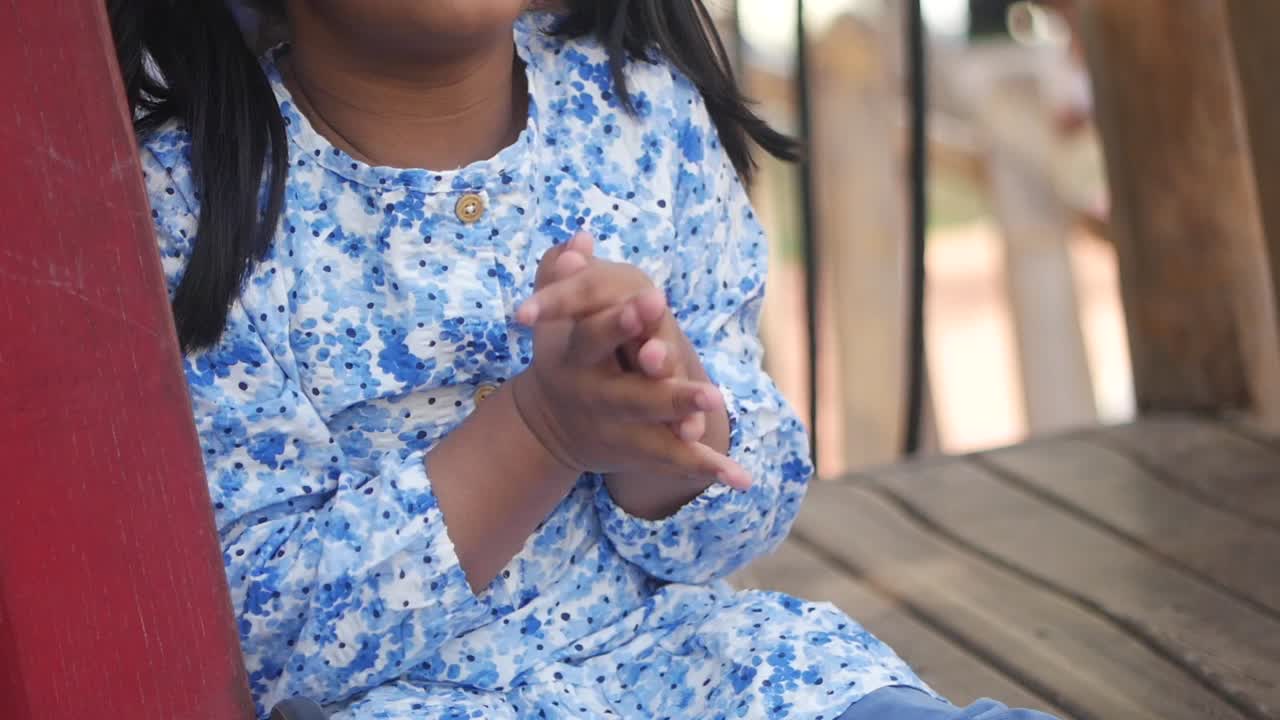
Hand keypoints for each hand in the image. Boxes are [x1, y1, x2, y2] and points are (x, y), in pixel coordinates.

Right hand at [512, 233, 749, 489]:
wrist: (548, 424)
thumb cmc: (563, 353)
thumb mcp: (553, 318)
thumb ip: (563, 279)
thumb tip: (579, 240)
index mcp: (575, 359)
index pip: (594, 338)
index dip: (620, 322)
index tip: (653, 300)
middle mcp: (595, 398)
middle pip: (632, 396)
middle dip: (668, 392)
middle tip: (708, 388)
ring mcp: (616, 430)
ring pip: (656, 433)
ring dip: (690, 425)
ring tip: (723, 413)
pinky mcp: (638, 452)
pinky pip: (675, 461)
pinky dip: (709, 468)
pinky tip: (743, 478)